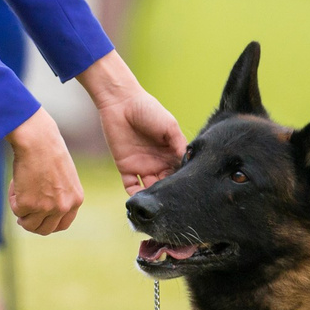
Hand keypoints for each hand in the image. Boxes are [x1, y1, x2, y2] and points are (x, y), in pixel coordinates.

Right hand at [5, 109, 83, 235]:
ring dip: (21, 212)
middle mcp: (64, 206)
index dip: (49, 224)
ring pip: (28, 224)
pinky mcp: (28, 205)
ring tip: (20, 191)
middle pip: (45, 230)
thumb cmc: (48, 150)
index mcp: (76, 199)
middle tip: (23, 214)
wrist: (37, 140)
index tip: (38, 219)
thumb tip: (44, 210)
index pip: (63, 224)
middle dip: (32, 223)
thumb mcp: (63, 175)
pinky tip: (17, 181)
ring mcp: (46, 207)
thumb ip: (59, 193)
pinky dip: (13, 198)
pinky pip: (16, 210)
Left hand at [78, 52, 185, 194]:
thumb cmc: (149, 110)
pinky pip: (131, 186)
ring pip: (149, 189)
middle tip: (171, 204)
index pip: (179, 173)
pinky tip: (140, 201)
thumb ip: (180, 145)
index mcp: (171, 154)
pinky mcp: (125, 168)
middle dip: (167, 195)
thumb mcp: (170, 126)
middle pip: (165, 185)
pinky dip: (135, 196)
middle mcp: (158, 163)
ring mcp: (142, 166)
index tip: (186, 193)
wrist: (121, 103)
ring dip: (152, 198)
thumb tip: (188, 165)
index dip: (181, 183)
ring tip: (156, 206)